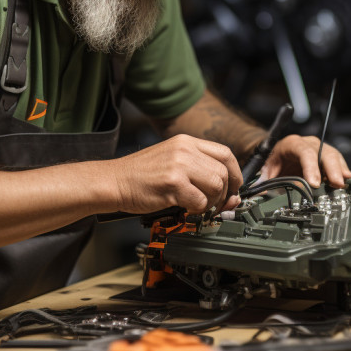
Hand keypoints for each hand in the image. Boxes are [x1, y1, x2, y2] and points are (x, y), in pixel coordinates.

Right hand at [111, 134, 242, 213]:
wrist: (114, 181)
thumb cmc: (140, 175)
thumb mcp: (171, 161)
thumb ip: (199, 172)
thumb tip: (230, 196)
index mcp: (186, 141)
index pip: (225, 153)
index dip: (235, 173)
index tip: (234, 188)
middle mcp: (184, 149)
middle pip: (224, 171)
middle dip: (225, 193)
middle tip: (216, 204)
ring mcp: (179, 165)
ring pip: (216, 185)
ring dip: (212, 202)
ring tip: (198, 205)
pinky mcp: (173, 183)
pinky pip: (200, 201)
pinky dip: (197, 209)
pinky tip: (185, 208)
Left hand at [259, 135, 350, 187]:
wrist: (277, 152)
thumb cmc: (274, 159)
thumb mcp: (267, 168)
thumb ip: (265, 179)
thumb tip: (260, 191)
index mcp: (293, 143)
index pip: (305, 153)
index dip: (311, 168)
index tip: (314, 183)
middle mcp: (308, 143)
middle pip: (324, 152)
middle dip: (332, 168)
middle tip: (336, 183)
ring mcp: (319, 148)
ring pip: (333, 155)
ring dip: (339, 170)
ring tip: (341, 183)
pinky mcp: (326, 156)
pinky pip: (337, 160)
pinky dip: (341, 170)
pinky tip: (345, 179)